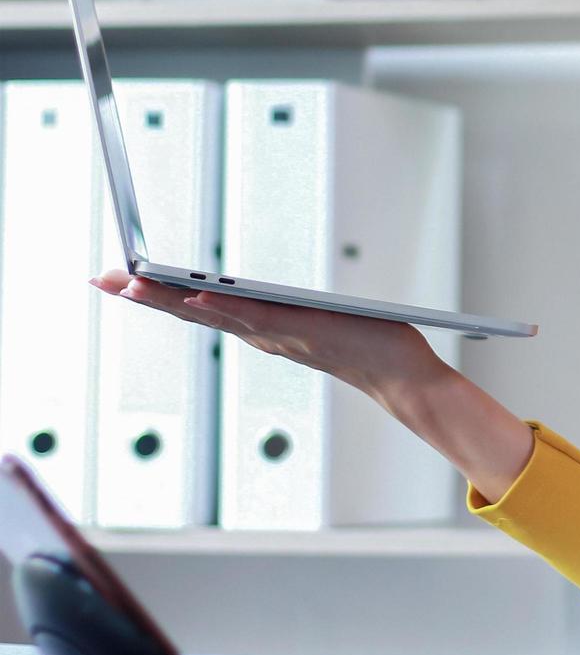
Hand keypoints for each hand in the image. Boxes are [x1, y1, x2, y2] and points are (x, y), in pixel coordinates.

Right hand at [88, 269, 448, 403]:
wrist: (403, 377)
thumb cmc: (368, 346)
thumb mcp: (316, 322)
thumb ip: (284, 311)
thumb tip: (258, 294)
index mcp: (263, 330)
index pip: (199, 309)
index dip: (157, 295)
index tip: (118, 278)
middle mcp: (263, 335)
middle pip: (192, 311)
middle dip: (145, 295)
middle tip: (100, 278)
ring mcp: (280, 334)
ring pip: (215, 313)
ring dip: (173, 298)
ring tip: (133, 280)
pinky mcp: (303, 329)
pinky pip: (257, 316)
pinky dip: (226, 305)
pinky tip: (197, 291)